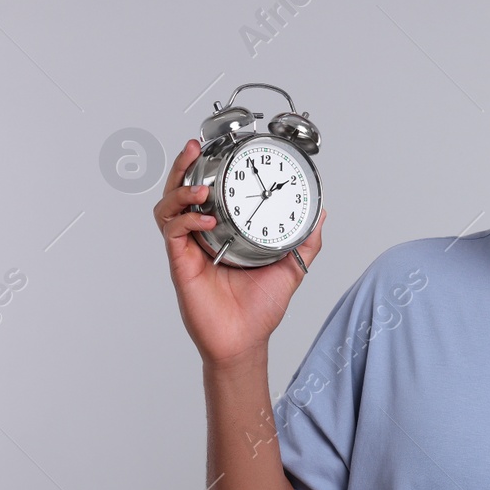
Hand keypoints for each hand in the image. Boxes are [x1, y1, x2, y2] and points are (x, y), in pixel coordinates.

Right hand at [153, 138, 326, 367]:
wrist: (245, 342)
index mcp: (222, 231)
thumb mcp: (291, 266)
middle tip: (194, 148)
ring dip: (180, 189)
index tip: (219, 148)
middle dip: (184, 166)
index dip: (207, 168)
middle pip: (180, 191)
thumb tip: (321, 214)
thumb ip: (305, 240)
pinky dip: (186, 219)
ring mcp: (189, 249)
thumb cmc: (259, 309)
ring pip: (168, 207)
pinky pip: (174, 232)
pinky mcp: (181, 264)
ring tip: (200, 186)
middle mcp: (201, 236)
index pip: (207, 191)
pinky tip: (205, 217)